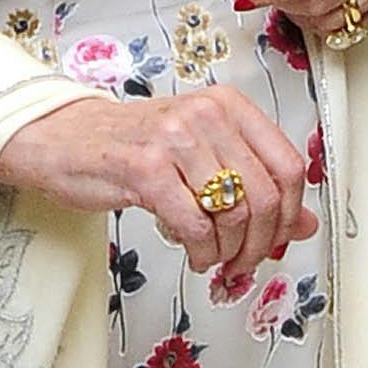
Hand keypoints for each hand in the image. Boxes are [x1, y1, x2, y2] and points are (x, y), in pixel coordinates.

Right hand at [0, 84, 316, 282]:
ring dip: (229, 252)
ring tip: (215, 258)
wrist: (63, 139)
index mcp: (228, 105)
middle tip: (245, 261)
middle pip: (265, 195)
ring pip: (232, 214)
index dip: (290, 214)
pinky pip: (194, 226)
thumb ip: (254, 184)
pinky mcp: (144, 169)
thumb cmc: (131, 147)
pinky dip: (201, 252)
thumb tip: (304, 224)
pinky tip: (194, 255)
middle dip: (261, 243)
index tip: (278, 238)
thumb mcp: (202, 157)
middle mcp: (205, 114)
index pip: (287, 166)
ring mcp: (175, 140)